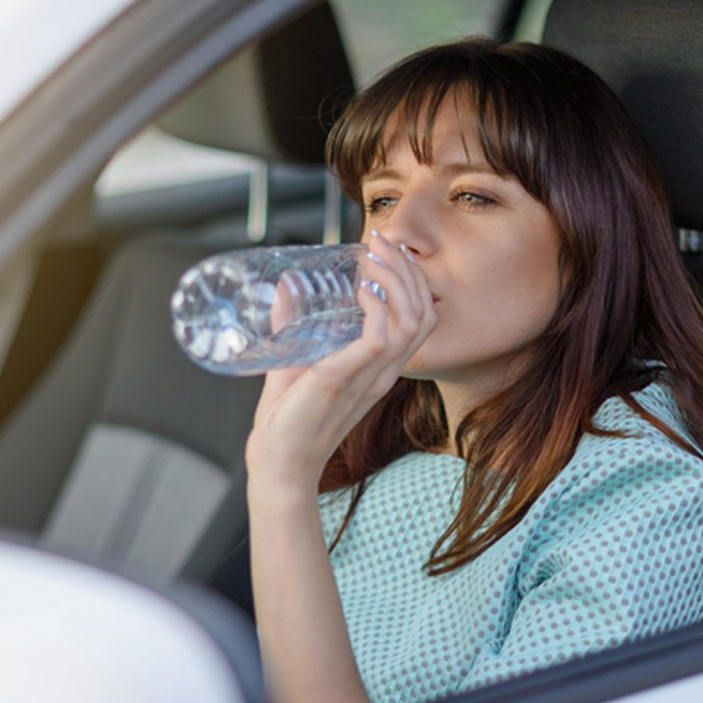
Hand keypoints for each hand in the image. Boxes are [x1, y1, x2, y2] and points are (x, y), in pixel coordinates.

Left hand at [245, 230, 435, 491]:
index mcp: (380, 368)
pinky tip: (360, 287)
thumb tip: (286, 287)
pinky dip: (375, 304)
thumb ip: (293, 326)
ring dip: (396, 280)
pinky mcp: (348, 377)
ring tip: (373, 256)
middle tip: (382, 241)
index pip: (419, 317)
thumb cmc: (288, 420)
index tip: (385, 250)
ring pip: (412, 319)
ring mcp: (371, 375)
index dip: (410, 280)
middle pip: (424, 311)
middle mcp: (384, 371)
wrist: (279, 461)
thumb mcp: (296, 360)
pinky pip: (381, 336)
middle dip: (407, 270)